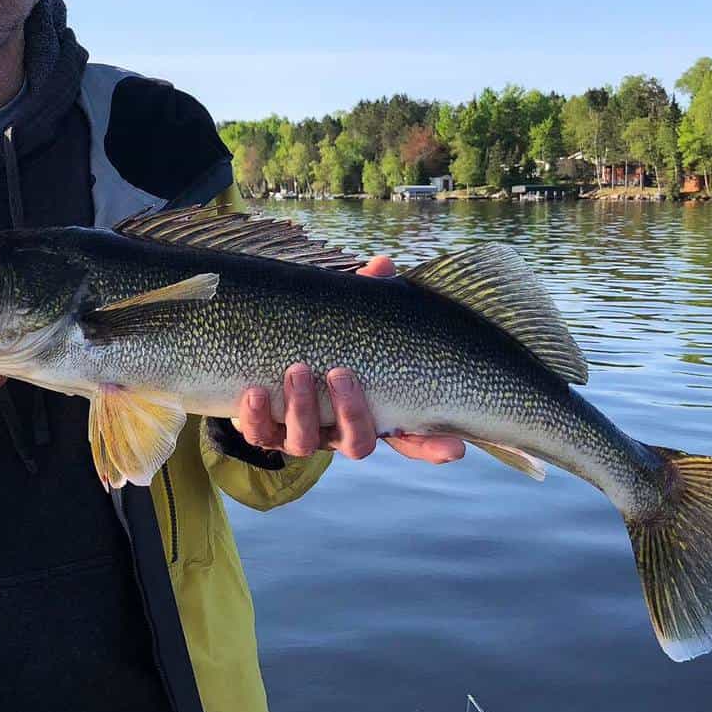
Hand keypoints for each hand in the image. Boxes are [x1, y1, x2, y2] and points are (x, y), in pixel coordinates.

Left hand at [230, 255, 466, 464]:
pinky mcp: (263, 432)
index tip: (455, 447)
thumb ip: (366, 300)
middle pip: (357, 442)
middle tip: (341, 372)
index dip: (432, 446)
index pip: (409, 437)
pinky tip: (255, 391)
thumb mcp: (344, 321)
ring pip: (305, 442)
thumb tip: (383, 264)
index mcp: (367, 411)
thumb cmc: (316, 339)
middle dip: (350, 410)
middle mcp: (337, 432)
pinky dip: (256, 416)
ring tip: (297, 370)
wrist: (257, 357)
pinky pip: (259, 434)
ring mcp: (301, 436)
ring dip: (303, 408)